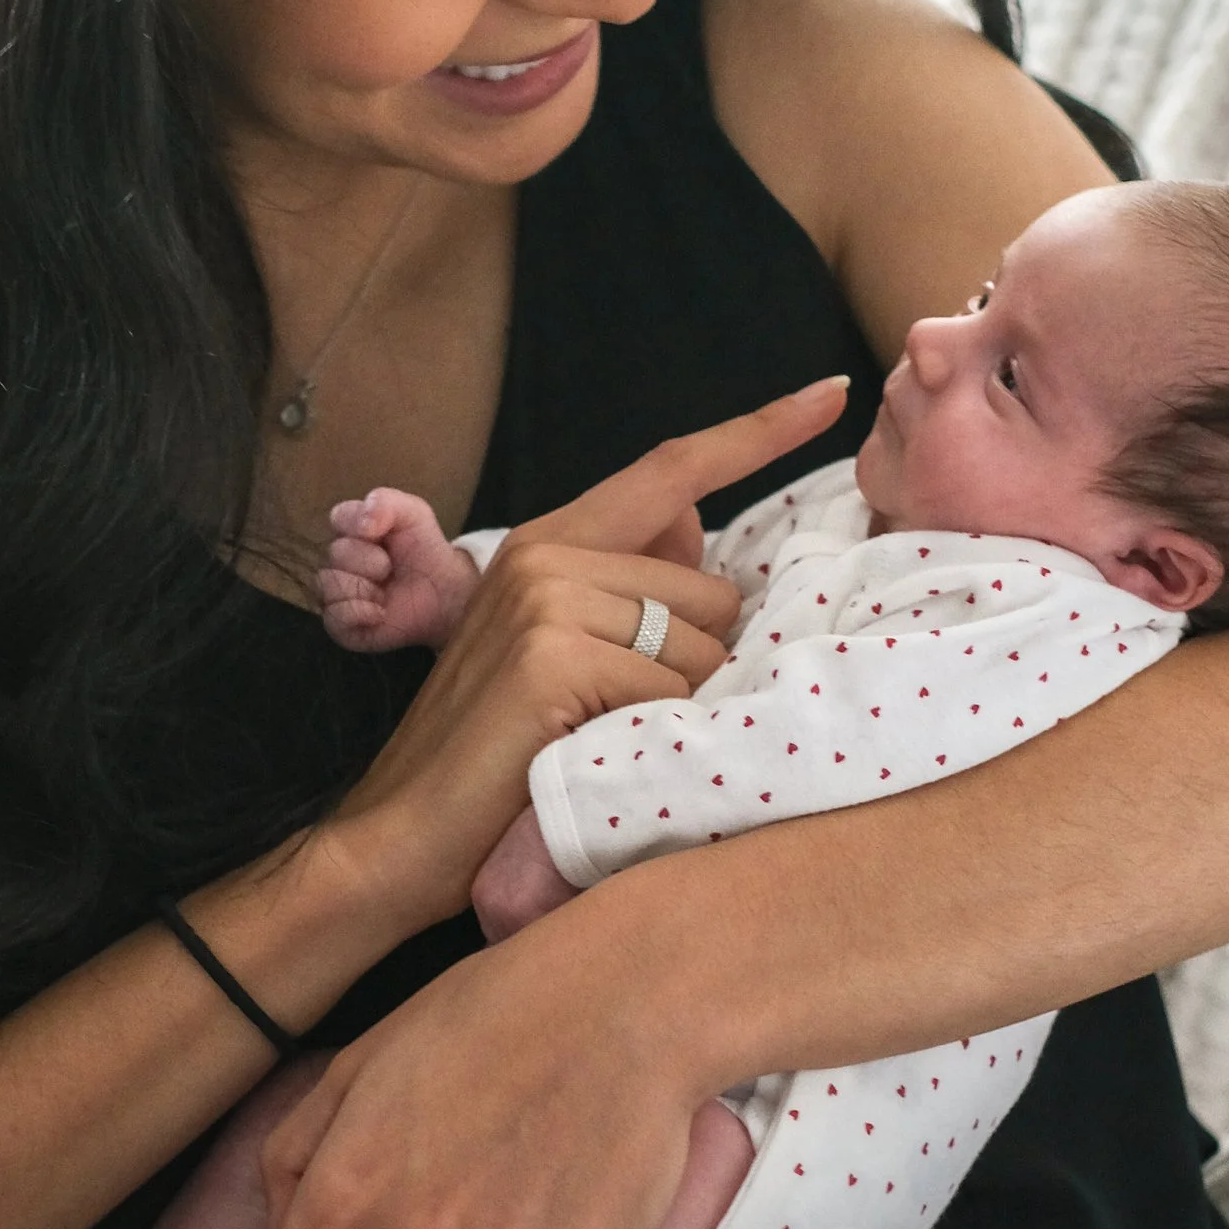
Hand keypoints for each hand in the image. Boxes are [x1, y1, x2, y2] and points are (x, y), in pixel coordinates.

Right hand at [320, 489, 479, 651]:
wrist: (444, 594)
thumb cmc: (424, 551)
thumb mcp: (414, 513)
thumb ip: (386, 502)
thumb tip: (363, 525)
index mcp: (351, 531)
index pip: (337, 518)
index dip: (357, 524)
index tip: (379, 533)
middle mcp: (338, 561)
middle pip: (335, 553)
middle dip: (370, 561)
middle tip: (391, 568)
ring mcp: (336, 593)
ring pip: (329, 584)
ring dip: (365, 588)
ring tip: (386, 592)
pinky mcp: (341, 624)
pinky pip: (334, 616)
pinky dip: (360, 613)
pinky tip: (381, 613)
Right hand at [324, 380, 850, 936]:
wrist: (398, 836)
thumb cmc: (488, 758)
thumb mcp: (553, 651)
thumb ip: (623, 589)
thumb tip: (699, 536)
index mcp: (546, 543)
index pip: (672, 470)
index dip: (758, 431)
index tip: (830, 393)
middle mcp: (545, 553)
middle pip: (712, 590)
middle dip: (698, 662)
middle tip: (621, 716)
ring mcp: (546, 598)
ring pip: (700, 645)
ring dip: (675, 705)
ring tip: (599, 736)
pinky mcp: (553, 654)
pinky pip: (668, 690)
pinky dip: (649, 735)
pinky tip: (589, 751)